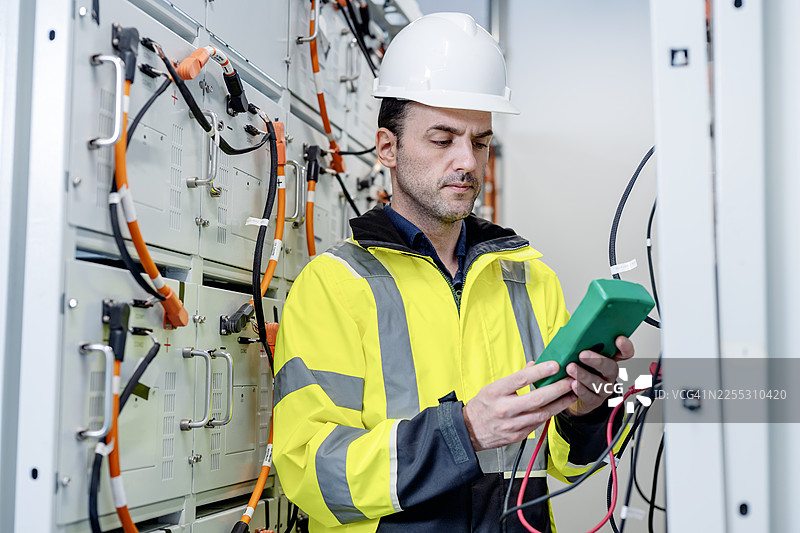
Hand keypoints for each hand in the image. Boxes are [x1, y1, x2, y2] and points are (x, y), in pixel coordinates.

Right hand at [463, 361, 578, 450]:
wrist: (469, 430)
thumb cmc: (482, 406)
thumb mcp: (493, 387)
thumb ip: (515, 378)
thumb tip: (534, 366)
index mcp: (496, 392)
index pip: (521, 379)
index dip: (540, 372)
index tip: (555, 365)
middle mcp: (504, 409)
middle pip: (536, 398)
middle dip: (557, 389)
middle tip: (571, 380)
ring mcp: (511, 425)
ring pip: (542, 414)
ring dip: (560, 403)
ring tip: (572, 394)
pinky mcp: (517, 436)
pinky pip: (538, 424)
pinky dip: (549, 414)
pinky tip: (557, 407)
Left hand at [565, 336, 634, 416]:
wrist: (573, 392)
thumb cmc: (579, 368)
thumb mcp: (582, 354)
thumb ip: (583, 345)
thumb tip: (574, 334)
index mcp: (611, 359)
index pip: (625, 353)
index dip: (625, 346)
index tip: (618, 339)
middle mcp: (610, 374)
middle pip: (611, 367)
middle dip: (597, 361)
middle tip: (582, 354)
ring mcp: (604, 388)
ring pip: (599, 383)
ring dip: (584, 375)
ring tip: (571, 368)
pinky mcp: (595, 400)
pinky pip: (589, 396)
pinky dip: (580, 389)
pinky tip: (572, 383)